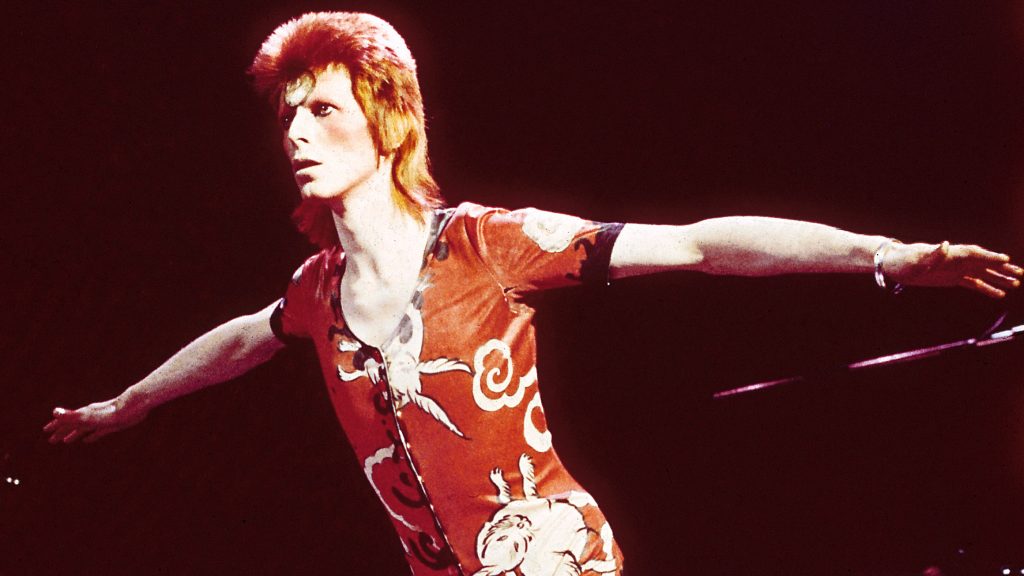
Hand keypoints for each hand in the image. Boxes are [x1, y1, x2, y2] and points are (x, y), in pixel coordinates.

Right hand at [43, 397, 148, 443]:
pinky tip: (88, 440)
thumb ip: (71, 415)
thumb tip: (54, 412)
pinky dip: (91, 436)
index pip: (65, 421)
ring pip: (84, 429)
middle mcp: (90, 416)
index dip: (55, 426)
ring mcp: (101, 421)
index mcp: (83, 415)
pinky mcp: (111, 425)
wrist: (133, 406)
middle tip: (51, 440)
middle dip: (61, 432)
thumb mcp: (88, 416)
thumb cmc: (110, 412)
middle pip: (73, 425)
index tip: (45, 431)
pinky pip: (97, 432)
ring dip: (74, 434)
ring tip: (66, 441)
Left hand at [885, 241, 1022, 297]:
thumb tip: (946, 244)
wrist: (894, 264)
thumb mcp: (916, 260)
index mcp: (951, 254)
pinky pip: (973, 283)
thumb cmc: (904, 261)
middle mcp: (957, 260)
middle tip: (1019, 273)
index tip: (1006, 260)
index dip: (990, 257)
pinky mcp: (952, 278)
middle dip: (1001, 268)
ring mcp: (956, 269)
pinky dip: (986, 288)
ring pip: (982, 273)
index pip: (975, 254)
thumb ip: (933, 254)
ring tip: (1015, 284)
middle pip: (984, 263)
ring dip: (998, 278)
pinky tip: (999, 294)